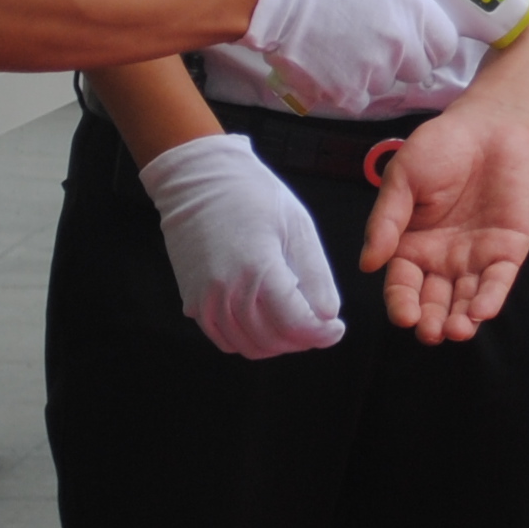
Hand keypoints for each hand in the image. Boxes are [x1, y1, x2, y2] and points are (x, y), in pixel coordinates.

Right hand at [137, 134, 344, 356]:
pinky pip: (226, 339)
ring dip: (278, 343)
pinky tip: (266, 320)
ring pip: (250, 346)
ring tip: (295, 322)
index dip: (322, 334)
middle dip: (304, 339)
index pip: (296, 325)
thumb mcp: (297, 226)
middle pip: (274, 340)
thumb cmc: (252, 196)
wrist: (198, 180)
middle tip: (319, 324)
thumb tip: (328, 317)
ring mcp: (205, 301)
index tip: (336, 328)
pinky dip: (251, 340)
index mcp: (257, 269)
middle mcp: (226, 292)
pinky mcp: (192, 303)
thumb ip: (316, 276)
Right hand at [246, 0, 477, 117]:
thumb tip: (419, 24)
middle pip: (419, 71)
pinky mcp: (350, 94)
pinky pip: (358, 100)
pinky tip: (328, 66)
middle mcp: (403, 44)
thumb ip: (408, 6)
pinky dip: (344, 89)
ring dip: (369, 75)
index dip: (430, 46)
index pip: (446, 46)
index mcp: (416, 10)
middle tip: (372, 47)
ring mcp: (378, 72)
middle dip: (400, 63)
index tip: (416, 45)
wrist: (282, 0)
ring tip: (342, 50)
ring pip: (385, 85)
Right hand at [358, 100, 528, 342]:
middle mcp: (441, 260)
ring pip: (465, 300)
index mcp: (411, 246)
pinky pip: (497, 282)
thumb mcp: (403, 178)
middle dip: (432, 321)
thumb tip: (367, 264)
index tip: (405, 316)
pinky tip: (481, 312)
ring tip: (457, 331)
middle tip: (431, 332)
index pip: (402, 285)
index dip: (401, 304)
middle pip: (433, 301)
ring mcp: (474, 258)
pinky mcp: (506, 251)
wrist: (490, 126)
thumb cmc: (440, 147)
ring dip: (461, 320)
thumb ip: (387, 220)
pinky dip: (490, 299)